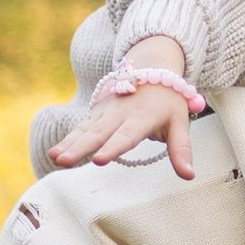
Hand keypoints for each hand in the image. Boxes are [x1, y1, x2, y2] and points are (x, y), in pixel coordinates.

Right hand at [49, 84, 198, 179]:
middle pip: (99, 133)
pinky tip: (54, 153)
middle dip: (81, 148)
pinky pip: (80, 127)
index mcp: (142, 117)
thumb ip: (181, 149)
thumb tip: (189, 176)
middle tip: (65, 162)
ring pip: (86, 130)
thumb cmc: (168, 102)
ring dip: (70, 144)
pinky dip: (67, 139)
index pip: (127, 135)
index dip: (113, 147)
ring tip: (56, 159)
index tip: (100, 160)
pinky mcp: (96, 113)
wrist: (151, 69)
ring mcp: (105, 112)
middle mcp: (120, 113)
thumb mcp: (180, 122)